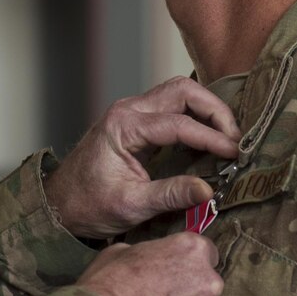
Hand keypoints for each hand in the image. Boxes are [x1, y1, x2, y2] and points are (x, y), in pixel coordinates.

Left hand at [45, 78, 240, 239]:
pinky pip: (172, 105)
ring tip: (227, 136)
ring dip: (206, 110)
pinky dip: (195, 115)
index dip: (212, 137)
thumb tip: (209, 190)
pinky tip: (209, 136)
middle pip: (183, 91)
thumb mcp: (132, 205)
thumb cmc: (88, 204)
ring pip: (179, 92)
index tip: (234, 153)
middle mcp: (128, 110)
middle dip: (215, 111)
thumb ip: (171, 195)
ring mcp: (131, 111)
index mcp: (124, 126)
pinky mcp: (136, 120)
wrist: (60, 204)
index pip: (179, 123)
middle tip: (236, 138)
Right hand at [76, 235, 222, 295]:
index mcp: (191, 251)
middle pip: (205, 286)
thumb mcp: (119, 252)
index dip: (186, 262)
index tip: (172, 272)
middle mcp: (209, 283)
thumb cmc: (105, 285)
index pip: (205, 252)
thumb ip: (147, 254)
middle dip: (188, 292)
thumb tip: (148, 262)